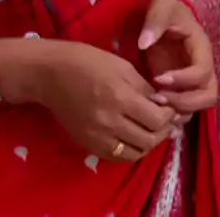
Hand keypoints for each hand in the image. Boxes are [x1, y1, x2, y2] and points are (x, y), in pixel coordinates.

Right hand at [9, 39, 175, 161]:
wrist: (50, 74)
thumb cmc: (88, 62)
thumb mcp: (122, 67)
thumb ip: (144, 89)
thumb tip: (163, 104)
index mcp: (120, 98)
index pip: (157, 120)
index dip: (169, 116)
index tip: (169, 108)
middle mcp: (110, 122)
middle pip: (149, 140)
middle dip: (162, 132)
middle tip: (164, 122)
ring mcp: (97, 136)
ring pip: (134, 153)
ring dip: (148, 144)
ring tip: (150, 131)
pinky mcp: (88, 144)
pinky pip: (116, 156)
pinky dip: (129, 150)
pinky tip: (132, 138)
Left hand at [138, 0, 218, 116]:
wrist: (166, 19)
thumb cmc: (167, 12)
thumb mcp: (162, 5)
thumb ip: (155, 20)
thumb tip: (144, 43)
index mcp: (202, 49)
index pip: (202, 72)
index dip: (183, 79)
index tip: (157, 78)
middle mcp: (204, 69)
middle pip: (208, 96)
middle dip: (184, 102)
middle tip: (157, 99)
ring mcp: (194, 83)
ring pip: (198, 108)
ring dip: (178, 111)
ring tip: (153, 106)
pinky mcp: (183, 91)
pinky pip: (185, 111)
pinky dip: (172, 116)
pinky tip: (152, 111)